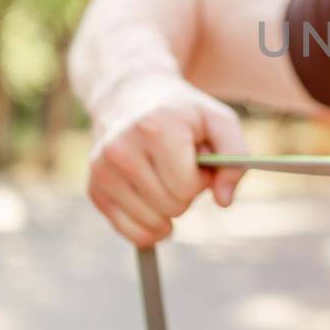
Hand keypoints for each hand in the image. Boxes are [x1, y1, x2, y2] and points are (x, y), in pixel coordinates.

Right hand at [86, 75, 248, 246]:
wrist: (129, 95)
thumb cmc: (182, 113)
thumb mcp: (219, 121)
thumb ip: (235, 158)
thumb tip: (224, 201)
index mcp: (156, 129)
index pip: (187, 186)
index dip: (201, 179)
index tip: (195, 160)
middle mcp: (122, 149)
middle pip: (172, 206)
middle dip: (185, 193)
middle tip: (179, 168)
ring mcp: (103, 171)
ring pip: (152, 223)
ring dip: (169, 210)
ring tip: (164, 178)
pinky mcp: (95, 189)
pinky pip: (131, 233)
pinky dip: (150, 227)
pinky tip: (153, 204)